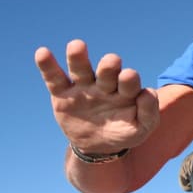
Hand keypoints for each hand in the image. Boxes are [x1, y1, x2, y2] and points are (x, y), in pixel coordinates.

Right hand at [35, 39, 159, 152]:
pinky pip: (54, 78)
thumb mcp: (141, 129)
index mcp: (125, 91)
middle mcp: (104, 84)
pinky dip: (47, 66)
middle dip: (109, 66)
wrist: (98, 147)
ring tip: (77, 45)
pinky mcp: (62, 94)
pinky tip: (42, 52)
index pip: (128, 81)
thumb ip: (149, 113)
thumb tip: (147, 92)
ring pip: (80, 69)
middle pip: (106, 70)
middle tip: (112, 61)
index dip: (129, 79)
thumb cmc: (123, 132)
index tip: (129, 77)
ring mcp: (83, 88)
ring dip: (78, 57)